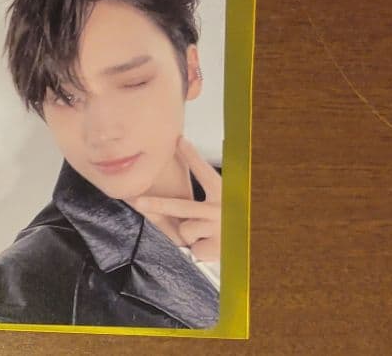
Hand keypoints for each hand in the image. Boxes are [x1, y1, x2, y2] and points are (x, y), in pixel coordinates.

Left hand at [132, 137, 221, 262]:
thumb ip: (210, 188)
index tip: (179, 141)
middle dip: (157, 205)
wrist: (253, 245)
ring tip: (206, 233)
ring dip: (191, 233)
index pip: (205, 173)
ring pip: (185, 230)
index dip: (192, 156)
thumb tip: (190, 161)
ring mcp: (217, 231)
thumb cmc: (233, 220)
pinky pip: (192, 248)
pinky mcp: (214, 250)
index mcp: (224, 194)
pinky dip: (199, 249)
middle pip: (181, 207)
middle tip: (138, 202)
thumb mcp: (226, 199)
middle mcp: (220, 211)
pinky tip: (210, 246)